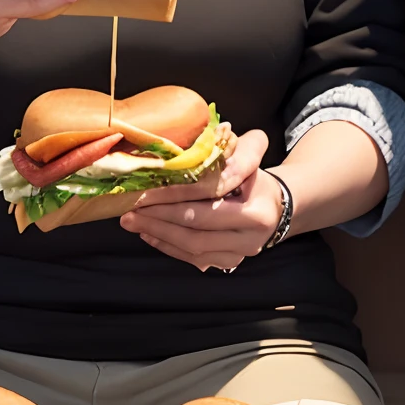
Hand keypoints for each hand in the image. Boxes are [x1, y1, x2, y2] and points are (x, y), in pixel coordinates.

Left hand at [119, 130, 278, 272]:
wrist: (275, 206)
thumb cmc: (254, 176)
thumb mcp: (250, 154)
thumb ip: (226, 147)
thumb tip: (190, 141)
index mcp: (255, 211)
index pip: (207, 205)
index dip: (173, 197)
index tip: (145, 191)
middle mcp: (250, 238)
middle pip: (196, 230)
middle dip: (158, 219)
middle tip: (130, 209)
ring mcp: (239, 254)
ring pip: (193, 248)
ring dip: (159, 234)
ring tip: (133, 221)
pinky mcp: (229, 263)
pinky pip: (194, 259)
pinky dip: (168, 246)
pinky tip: (148, 234)